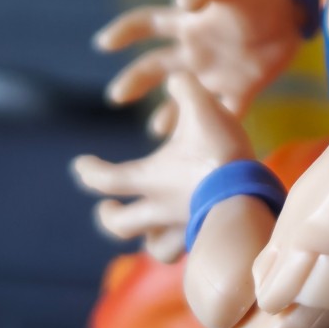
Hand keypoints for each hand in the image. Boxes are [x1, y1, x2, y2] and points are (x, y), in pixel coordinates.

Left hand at [72, 71, 254, 261]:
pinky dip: (186, 243)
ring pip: (156, 249)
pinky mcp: (208, 240)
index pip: (106, 180)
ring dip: (149, 240)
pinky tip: (195, 232)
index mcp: (151, 180)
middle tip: (106, 209)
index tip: (78, 166)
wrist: (250, 198)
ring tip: (152, 231)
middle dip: (110, 218)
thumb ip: (187, 90)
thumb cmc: (218, 155)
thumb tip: (175, 78)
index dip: (89, 172)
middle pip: (121, 227)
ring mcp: (183, 231)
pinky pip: (189, 249)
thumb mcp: (203, 111)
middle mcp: (160, 210)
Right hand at [94, 0, 303, 125]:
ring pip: (183, 99)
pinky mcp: (240, 91)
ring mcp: (215, 74)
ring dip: (168, 114)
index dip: (124, 32)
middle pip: (155, 67)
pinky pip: (220, 115)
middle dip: (134, 81)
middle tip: (117, 96)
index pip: (146, 25)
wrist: (292, 14)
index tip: (103, 44)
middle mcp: (195, 52)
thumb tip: (180, 1)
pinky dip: (209, 129)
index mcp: (188, 24)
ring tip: (156, 132)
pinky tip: (198, 146)